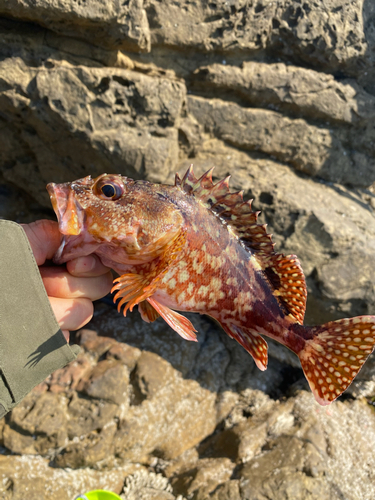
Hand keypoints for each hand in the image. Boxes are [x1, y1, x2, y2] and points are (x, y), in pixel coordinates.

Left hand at [22, 219, 112, 341]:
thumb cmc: (0, 264)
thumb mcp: (24, 240)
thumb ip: (55, 234)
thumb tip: (84, 233)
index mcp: (64, 265)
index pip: (101, 267)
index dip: (91, 266)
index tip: (71, 264)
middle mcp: (67, 290)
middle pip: (99, 288)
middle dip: (68, 283)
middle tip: (40, 280)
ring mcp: (60, 317)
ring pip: (83, 313)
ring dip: (54, 305)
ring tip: (26, 301)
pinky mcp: (50, 342)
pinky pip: (64, 339)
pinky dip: (46, 331)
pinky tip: (27, 323)